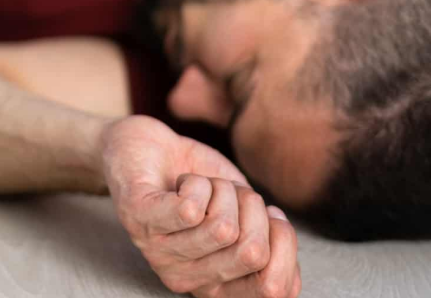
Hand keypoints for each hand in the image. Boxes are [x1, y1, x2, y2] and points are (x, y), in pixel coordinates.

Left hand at [101, 116, 300, 297]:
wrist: (148, 146)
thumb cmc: (202, 185)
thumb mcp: (244, 215)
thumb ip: (266, 243)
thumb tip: (292, 273)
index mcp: (213, 283)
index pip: (270, 290)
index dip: (285, 245)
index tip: (270, 215)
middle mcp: (184, 277)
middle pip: (252, 252)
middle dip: (253, 207)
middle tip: (228, 194)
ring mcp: (158, 251)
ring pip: (223, 227)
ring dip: (222, 190)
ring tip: (203, 185)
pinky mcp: (138, 218)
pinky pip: (189, 209)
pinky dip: (198, 182)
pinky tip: (183, 182)